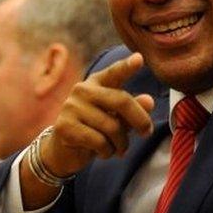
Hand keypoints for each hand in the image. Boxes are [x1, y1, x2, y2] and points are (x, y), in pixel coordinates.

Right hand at [41, 52, 154, 176]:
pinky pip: (99, 141)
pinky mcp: (65, 126)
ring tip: (119, 149)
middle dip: (140, 120)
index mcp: (96, 83)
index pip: (114, 73)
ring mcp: (71, 107)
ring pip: (112, 127)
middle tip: (146, 133)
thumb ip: (131, 110)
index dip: (127, 67)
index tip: (139, 59)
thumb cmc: (94, 130)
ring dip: (121, 143)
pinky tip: (105, 153)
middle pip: (121, 101)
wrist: (64, 151)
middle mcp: (82, 90)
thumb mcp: (115, 118)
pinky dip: (108, 151)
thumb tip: (149, 101)